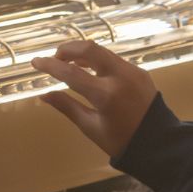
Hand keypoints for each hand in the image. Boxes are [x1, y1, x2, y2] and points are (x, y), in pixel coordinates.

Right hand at [32, 39, 157, 157]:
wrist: (157, 142)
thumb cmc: (120, 141)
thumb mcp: (90, 127)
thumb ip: (67, 107)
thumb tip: (44, 95)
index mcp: (106, 95)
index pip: (71, 73)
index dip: (50, 66)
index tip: (35, 62)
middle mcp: (120, 77)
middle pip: (89, 49)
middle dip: (67, 49)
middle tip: (54, 58)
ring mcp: (132, 71)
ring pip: (102, 51)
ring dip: (82, 53)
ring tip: (69, 63)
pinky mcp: (139, 71)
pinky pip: (113, 59)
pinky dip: (97, 60)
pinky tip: (89, 69)